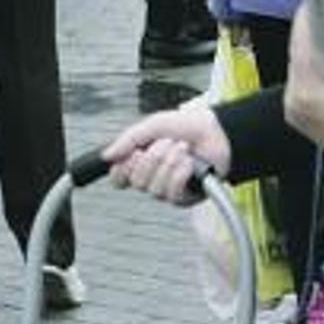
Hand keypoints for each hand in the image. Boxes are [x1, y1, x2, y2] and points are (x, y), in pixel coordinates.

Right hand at [103, 96, 231, 203]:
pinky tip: (190, 163)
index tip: (133, 153)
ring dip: (170, 162)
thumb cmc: (187, 127)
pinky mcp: (184, 198)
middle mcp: (151, 178)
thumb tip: (106, 155)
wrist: (217, 131)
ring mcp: (167, 189)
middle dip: (153, 157)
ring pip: (154, 188)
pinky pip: (173, 192)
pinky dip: (181, 173)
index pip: (118, 179)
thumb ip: (128, 139)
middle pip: (136, 182)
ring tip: (183, 149)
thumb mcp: (153, 125)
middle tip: (167, 143)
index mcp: (140, 162)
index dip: (122, 170)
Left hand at [284, 9, 323, 192]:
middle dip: (309, 35)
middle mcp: (292, 101)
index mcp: (305, 92)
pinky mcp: (297, 115)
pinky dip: (311, 70)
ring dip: (310, 52)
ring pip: (298, 68)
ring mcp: (292, 109)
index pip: (299, 45)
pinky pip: (300, 83)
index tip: (311, 5)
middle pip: (297, 56)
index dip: (305, 22)